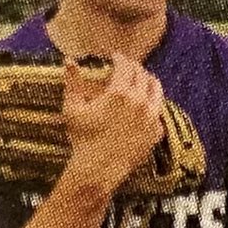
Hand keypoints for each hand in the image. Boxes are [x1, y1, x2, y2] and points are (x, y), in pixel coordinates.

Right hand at [61, 55, 164, 192]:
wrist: (98, 170)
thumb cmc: (82, 139)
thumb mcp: (73, 108)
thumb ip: (73, 82)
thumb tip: (68, 60)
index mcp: (119, 93)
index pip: (125, 66)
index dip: (120, 58)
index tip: (115, 57)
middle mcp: (139, 102)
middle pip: (143, 75)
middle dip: (134, 68)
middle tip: (128, 68)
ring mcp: (151, 118)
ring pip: (156, 90)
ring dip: (148, 82)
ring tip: (142, 81)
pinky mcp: (156, 133)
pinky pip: (159, 112)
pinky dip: (153, 105)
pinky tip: (147, 105)